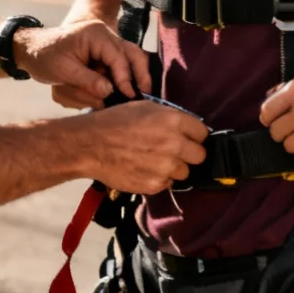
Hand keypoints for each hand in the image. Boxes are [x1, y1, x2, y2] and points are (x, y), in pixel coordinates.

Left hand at [16, 19, 150, 108]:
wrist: (31, 49)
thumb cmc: (44, 55)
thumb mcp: (63, 70)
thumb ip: (87, 80)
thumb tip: (109, 91)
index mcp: (95, 34)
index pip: (118, 57)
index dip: (125, 77)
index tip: (128, 95)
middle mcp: (104, 37)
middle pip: (132, 54)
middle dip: (139, 74)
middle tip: (145, 92)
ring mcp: (104, 45)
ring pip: (127, 60)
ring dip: (123, 79)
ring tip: (121, 96)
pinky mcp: (102, 56)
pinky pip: (115, 68)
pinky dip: (112, 80)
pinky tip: (107, 93)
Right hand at [80, 102, 208, 194]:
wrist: (91, 145)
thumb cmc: (115, 121)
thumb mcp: (145, 107)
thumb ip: (169, 117)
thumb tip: (185, 127)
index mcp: (174, 122)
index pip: (203, 133)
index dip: (195, 135)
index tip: (188, 137)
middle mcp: (175, 145)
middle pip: (200, 156)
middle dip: (189, 153)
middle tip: (174, 151)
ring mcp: (165, 167)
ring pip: (184, 172)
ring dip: (174, 168)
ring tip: (155, 160)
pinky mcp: (154, 185)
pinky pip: (167, 184)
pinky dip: (159, 178)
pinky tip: (144, 169)